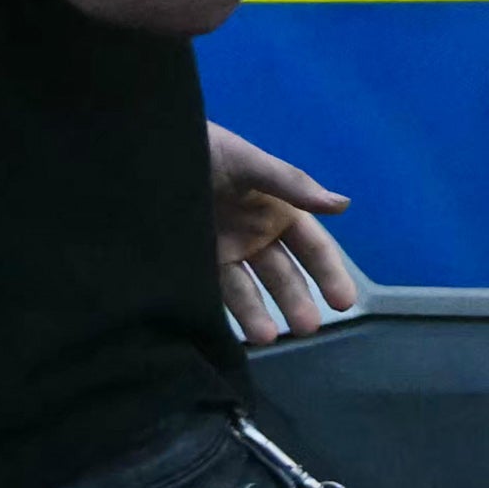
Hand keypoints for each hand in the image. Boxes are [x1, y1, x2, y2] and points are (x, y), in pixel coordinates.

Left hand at [211, 126, 359, 345]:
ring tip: (268, 337)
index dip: (330, 273)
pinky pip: (217, 294)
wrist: (144, 152)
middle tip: (307, 327)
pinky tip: (238, 332)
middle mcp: (255, 236)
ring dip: (261, 314)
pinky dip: (230, 314)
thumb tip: (342, 204)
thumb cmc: (204, 151)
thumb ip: (290, 183)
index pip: (312, 248)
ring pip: (251, 291)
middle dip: (297, 301)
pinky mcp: (194, 266)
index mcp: (277, 210)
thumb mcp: (247, 162)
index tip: (344, 302)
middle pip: (284, 276)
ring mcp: (225, 253)